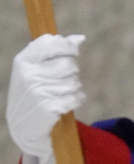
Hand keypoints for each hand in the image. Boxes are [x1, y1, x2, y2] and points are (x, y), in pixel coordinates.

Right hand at [6, 34, 85, 163]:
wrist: (23, 125)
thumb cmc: (34, 90)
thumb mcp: (37, 68)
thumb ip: (56, 51)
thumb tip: (80, 38)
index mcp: (23, 61)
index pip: (51, 43)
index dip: (67, 46)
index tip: (73, 52)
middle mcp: (28, 75)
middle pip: (68, 64)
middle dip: (72, 72)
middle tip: (62, 80)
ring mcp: (38, 92)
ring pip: (74, 82)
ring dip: (74, 87)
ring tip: (60, 93)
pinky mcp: (49, 107)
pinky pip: (77, 97)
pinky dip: (76, 100)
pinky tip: (64, 104)